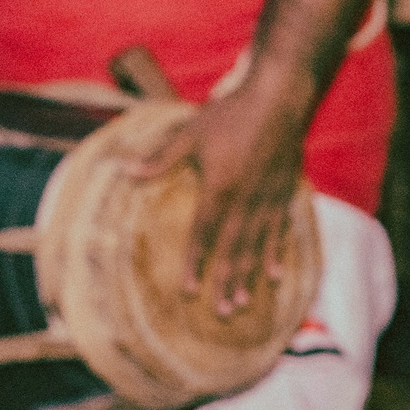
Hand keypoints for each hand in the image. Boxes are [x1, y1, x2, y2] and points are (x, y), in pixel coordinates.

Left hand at [131, 76, 309, 312]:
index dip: (195, 263)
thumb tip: (124, 171)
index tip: (189, 291)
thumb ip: (161, 158)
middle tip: (221, 312)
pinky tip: (274, 275)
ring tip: (241, 303)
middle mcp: (245, 200)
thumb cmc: (233, 113)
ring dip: (248, 276)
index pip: (204, 234)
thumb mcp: (191, 132)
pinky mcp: (285, 192)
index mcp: (220, 188)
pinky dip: (276, 254)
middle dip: (225, 281)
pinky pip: (280, 231)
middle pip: (232, 248)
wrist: (280, 96)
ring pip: (256, 246)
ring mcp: (268, 199)